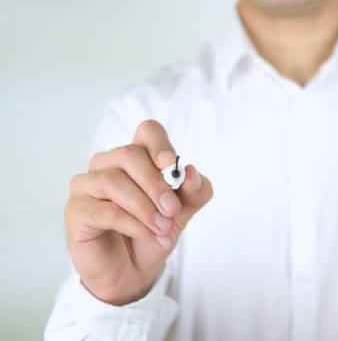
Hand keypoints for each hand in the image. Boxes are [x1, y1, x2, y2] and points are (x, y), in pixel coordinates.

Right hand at [65, 120, 212, 304]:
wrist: (134, 271)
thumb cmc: (154, 231)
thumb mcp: (184, 211)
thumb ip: (195, 191)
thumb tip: (191, 173)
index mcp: (137, 158)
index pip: (147, 132)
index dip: (159, 144)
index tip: (171, 165)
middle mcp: (108, 165)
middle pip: (128, 154)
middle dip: (155, 183)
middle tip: (173, 209)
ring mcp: (88, 185)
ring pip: (113, 181)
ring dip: (145, 208)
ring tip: (164, 229)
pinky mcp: (77, 211)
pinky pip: (105, 211)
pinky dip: (134, 225)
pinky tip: (151, 237)